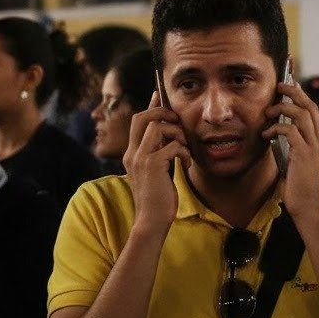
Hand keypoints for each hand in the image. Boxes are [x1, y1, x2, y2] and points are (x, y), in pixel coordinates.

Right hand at [124, 91, 191, 234]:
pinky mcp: (153, 166)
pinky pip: (172, 146)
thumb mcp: (157, 170)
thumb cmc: (158, 197)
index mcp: (132, 153)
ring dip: (176, 133)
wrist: (152, 221)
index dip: (150, 106)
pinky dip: (183, 152)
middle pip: (142, 117)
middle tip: (177, 124)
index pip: (137, 121)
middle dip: (163, 113)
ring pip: (157, 127)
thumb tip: (169, 134)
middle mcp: (132, 153)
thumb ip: (159, 152)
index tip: (159, 96)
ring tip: (183, 148)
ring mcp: (141, 159)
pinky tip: (186, 164)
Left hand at [263, 80, 318, 221]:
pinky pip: (290, 131)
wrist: (309, 210)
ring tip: (269, 110)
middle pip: (310, 107)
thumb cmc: (300, 191)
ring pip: (302, 115)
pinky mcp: (305, 155)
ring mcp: (314, 148)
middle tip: (281, 84)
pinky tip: (266, 133)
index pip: (314, 112)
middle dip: (295, 92)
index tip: (291, 86)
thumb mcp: (298, 165)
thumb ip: (293, 149)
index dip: (302, 97)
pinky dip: (277, 127)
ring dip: (284, 107)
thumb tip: (277, 135)